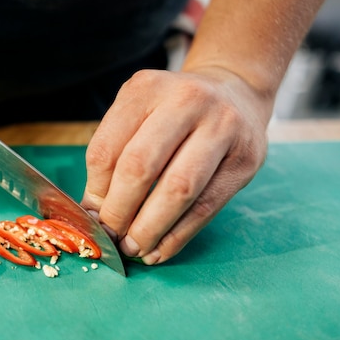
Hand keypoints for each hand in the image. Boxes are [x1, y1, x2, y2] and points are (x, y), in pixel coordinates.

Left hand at [81, 67, 269, 264]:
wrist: (236, 91)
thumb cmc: (173, 112)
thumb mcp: (139, 115)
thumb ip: (115, 156)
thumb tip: (95, 213)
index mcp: (146, 89)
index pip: (107, 149)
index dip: (96, 191)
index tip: (93, 217)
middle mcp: (186, 100)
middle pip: (141, 166)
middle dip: (120, 212)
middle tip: (112, 237)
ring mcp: (222, 127)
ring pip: (178, 189)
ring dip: (150, 228)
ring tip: (134, 249)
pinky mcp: (245, 159)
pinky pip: (206, 206)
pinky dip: (178, 235)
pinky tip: (160, 250)